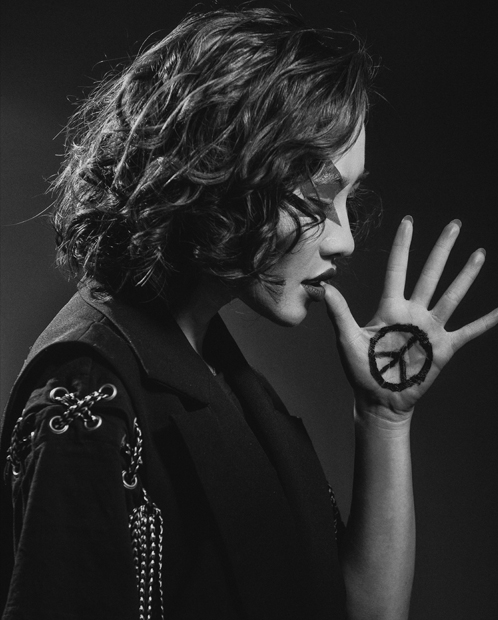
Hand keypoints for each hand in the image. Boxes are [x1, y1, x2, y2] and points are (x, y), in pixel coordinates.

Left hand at [322, 216, 497, 420]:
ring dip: (466, 275)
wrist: (378, 399)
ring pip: (452, 296)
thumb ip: (339, 313)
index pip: (397, 269)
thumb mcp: (347, 339)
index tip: (408, 222)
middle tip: (455, 224)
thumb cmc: (361, 370)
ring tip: (479, 253)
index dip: (403, 245)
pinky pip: (468, 331)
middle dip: (442, 249)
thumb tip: (325, 287)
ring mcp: (430, 329)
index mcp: (390, 307)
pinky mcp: (443, 348)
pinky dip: (485, 321)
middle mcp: (413, 312)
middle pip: (430, 274)